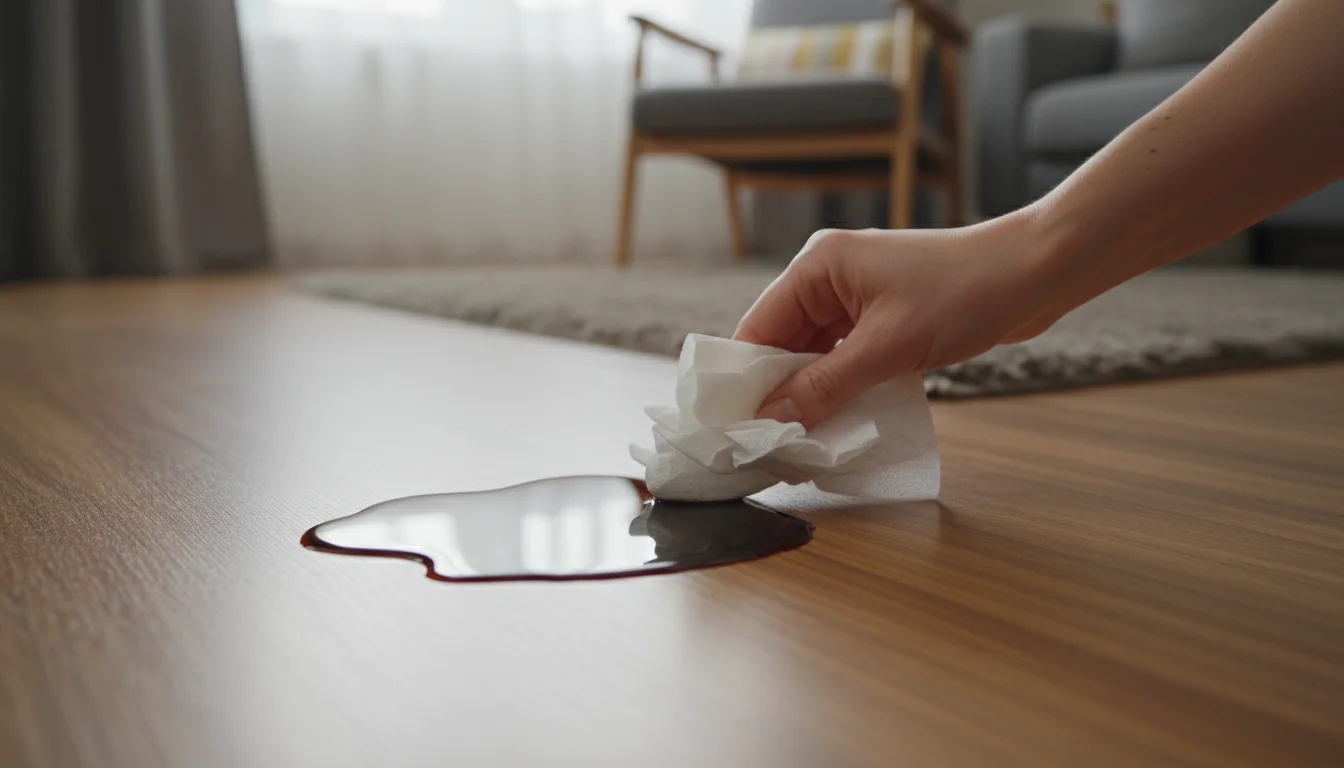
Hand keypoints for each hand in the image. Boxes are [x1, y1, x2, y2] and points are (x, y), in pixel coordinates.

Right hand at [733, 211, 1062, 426]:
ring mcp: (857, 296)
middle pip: (782, 343)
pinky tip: (838, 419)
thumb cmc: (965, 293)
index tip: (735, 427)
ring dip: (811, 393)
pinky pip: (844, 356)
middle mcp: (829, 276)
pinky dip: (840, 386)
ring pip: (814, 354)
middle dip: (778, 392)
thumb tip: (774, 420)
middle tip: (769, 444)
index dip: (745, 380)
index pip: (758, 328)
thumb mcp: (887, 347)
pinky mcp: (883, 316)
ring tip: (800, 439)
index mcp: (818, 266)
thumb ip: (825, 386)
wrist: (1035, 272)